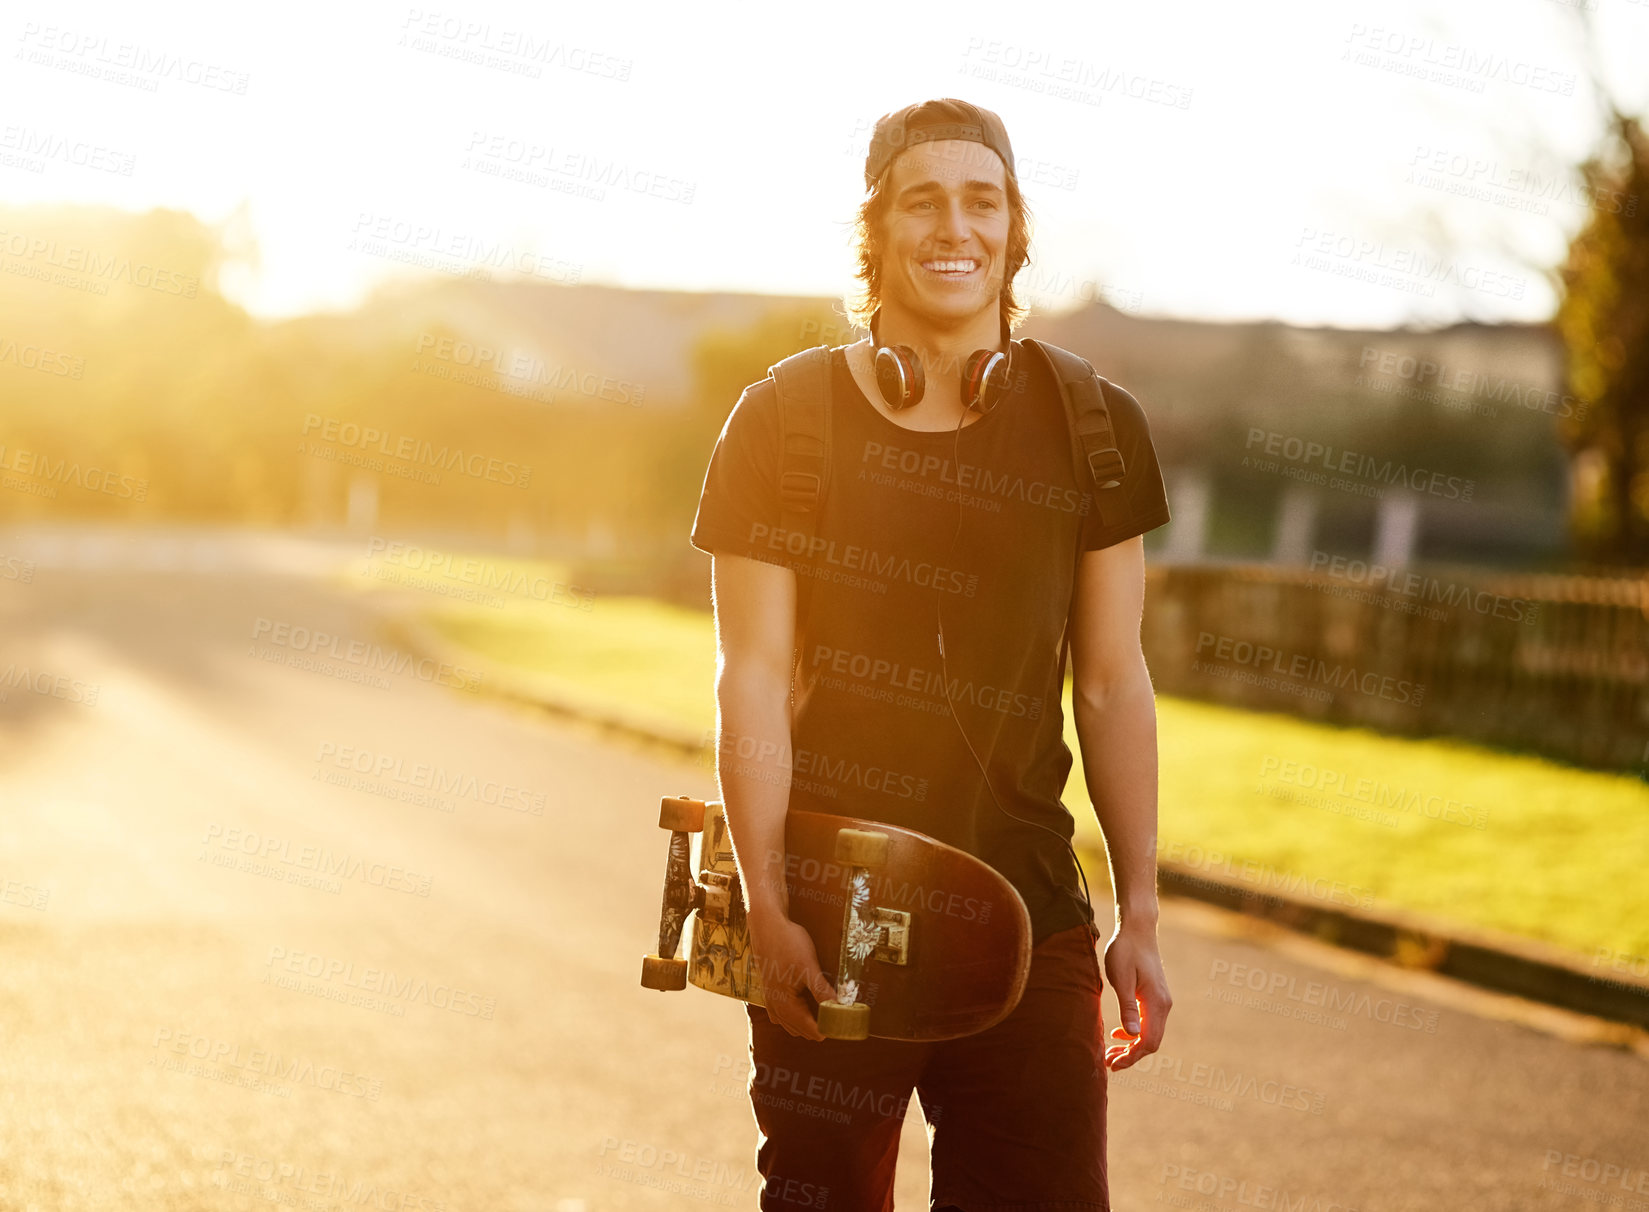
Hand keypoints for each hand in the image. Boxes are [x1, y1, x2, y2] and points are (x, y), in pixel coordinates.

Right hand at [747, 907, 836, 1040]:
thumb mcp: (808, 967)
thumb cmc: (787, 943)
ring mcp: (771, 1001)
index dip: (831, 1028)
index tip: (847, 1023)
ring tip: (829, 1012)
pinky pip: (784, 1015)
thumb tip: (841, 1008)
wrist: (766, 925)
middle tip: (842, 1016)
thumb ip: (822, 991)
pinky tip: (807, 1005)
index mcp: (786, 1006)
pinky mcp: (770, 991)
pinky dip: (798, 1015)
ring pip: (792, 1024)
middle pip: (803, 1030)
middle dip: (822, 1026)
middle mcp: (776, 1008)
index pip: (813, 1031)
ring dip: (809, 1022)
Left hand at [1102, 923, 1170, 1070]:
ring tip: (1110, 1052)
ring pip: (1149, 1034)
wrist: (1137, 930)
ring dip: (1131, 1046)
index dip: (1131, 1057)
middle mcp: (1163, 1005)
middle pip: (1150, 1042)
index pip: (1147, 1042)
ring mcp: (1161, 1001)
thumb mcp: (1121, 978)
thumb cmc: (1125, 951)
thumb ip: (1127, 1007)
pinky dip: (1133, 1033)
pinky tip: (1118, 1034)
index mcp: (1156, 1003)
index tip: (1112, 1064)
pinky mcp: (1155, 997)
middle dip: (1130, 1055)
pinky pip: (1148, 1023)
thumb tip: (1131, 1035)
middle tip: (1107, 1062)